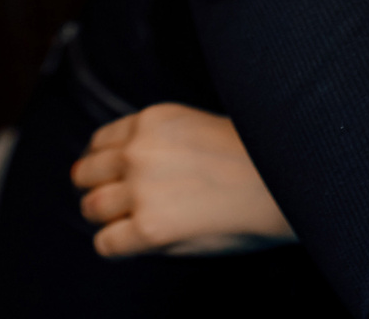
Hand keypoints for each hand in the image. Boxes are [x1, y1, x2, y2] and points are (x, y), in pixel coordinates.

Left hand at [71, 104, 296, 257]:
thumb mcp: (196, 126)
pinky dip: (116, 246)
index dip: (103, 163)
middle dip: (94, 188)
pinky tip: (135, 244)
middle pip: (85, 174)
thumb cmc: (252, 160)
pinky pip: (105, 243)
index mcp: (151, 121)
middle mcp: (138, 151)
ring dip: (104, 218)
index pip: (100, 143)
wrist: (282, 184)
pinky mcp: (148, 228)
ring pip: (91, 207)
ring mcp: (140, 190)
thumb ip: (158, 141)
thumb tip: (127, 164)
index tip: (111, 178)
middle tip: (110, 203)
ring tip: (125, 224)